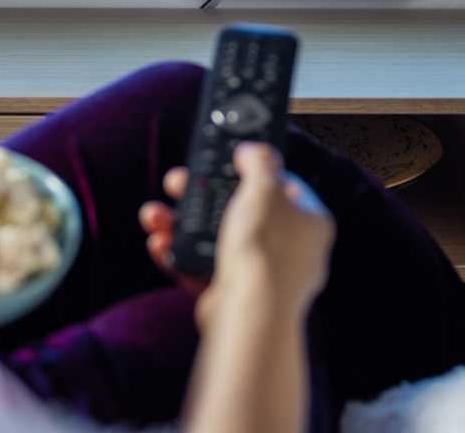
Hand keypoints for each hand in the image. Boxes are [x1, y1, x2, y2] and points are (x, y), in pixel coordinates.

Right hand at [139, 143, 333, 327]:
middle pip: (240, 213)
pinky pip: (202, 270)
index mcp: (309, 223)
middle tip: (178, 184)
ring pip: (215, 241)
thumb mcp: (264, 188)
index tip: (226, 161)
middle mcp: (289, 251)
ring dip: (181, 226)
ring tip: (155, 216)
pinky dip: (179, 257)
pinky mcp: (233, 298)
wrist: (249, 315)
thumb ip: (259, 161)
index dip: (253, 171)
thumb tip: (254, 150)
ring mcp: (260, 276)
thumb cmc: (265, 251)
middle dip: (202, 197)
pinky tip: (159, 245)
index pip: (283, 187)